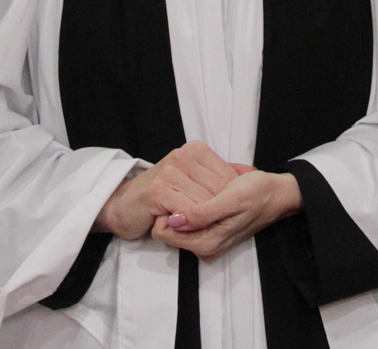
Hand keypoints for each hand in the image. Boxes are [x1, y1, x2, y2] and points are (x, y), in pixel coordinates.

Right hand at [93, 141, 237, 239]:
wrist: (126, 205)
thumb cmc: (162, 194)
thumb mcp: (194, 178)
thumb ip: (221, 173)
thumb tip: (252, 171)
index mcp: (194, 150)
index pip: (226, 174)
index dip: (231, 197)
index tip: (227, 211)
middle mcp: (182, 155)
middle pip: (218, 189)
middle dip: (220, 210)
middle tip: (218, 224)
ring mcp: (170, 171)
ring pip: (204, 201)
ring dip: (206, 219)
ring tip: (204, 227)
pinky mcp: (159, 190)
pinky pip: (187, 210)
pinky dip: (191, 222)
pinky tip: (187, 226)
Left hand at [150, 171, 302, 261]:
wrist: (277, 194)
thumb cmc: (257, 194)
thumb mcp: (230, 200)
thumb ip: (201, 214)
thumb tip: (173, 220)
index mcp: (207, 242)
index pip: (163, 232)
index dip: (164, 210)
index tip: (176, 191)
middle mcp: (205, 246)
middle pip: (167, 228)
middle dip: (174, 206)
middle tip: (190, 185)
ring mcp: (207, 240)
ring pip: (177, 222)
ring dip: (183, 203)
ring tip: (199, 186)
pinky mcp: (210, 231)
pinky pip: (188, 219)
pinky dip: (191, 203)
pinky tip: (203, 190)